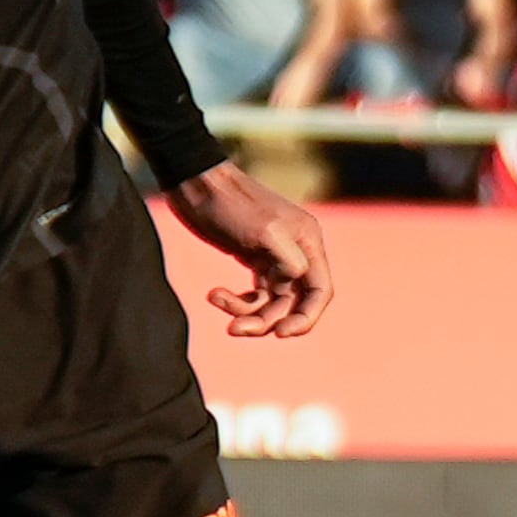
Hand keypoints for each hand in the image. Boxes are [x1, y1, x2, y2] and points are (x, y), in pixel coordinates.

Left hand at [166, 161, 333, 338]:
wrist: (196, 183)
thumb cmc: (230, 204)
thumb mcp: (263, 230)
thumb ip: (287, 258)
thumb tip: (296, 281)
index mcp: (307, 242)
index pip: (320, 291)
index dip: (306, 317)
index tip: (280, 333)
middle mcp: (297, 252)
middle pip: (293, 304)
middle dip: (266, 320)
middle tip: (234, 328)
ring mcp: (274, 258)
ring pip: (271, 304)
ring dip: (246, 313)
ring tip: (217, 301)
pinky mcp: (253, 261)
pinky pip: (254, 296)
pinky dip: (236, 301)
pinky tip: (214, 294)